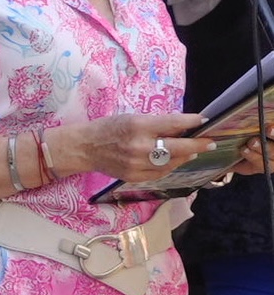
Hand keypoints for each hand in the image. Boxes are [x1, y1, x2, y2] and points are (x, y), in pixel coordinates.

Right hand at [47, 111, 208, 184]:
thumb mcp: (132, 118)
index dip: (193, 122)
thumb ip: (157, 123)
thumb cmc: (108, 128)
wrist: (84, 148)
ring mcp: (137, 164)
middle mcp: (140, 146)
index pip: (174, 124)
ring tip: (192, 152)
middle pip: (179, 147)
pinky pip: (160, 173)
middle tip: (210, 143)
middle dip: (198, 144)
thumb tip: (184, 127)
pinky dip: (170, 166)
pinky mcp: (134, 176)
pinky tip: (173, 161)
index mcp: (138, 126)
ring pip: (172, 163)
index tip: (205, 121)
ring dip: (185, 156)